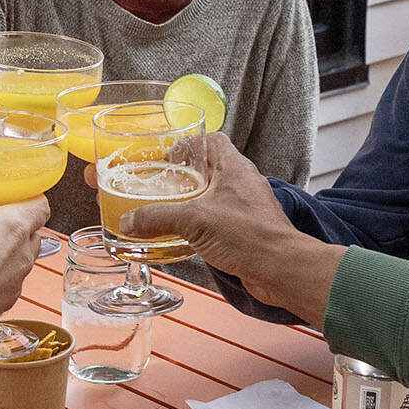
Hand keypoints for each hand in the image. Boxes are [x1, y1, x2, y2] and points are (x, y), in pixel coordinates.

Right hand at [0, 160, 39, 330]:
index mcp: (13, 226)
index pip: (42, 205)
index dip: (31, 198)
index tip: (15, 195)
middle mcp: (22, 254)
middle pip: (33, 233)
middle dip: (16, 226)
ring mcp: (16, 282)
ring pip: (22, 261)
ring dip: (7, 253)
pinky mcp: (5, 304)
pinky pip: (8, 285)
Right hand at [114, 134, 345, 326]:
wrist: (280, 268)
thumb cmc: (249, 235)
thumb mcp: (194, 220)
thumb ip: (157, 217)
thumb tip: (129, 220)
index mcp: (234, 167)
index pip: (212, 140)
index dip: (189, 142)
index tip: (169, 154)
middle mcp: (243, 183)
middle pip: (210, 168)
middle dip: (185, 175)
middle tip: (161, 183)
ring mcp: (247, 207)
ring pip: (215, 196)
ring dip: (193, 201)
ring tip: (168, 209)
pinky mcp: (248, 230)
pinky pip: (221, 220)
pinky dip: (203, 224)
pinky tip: (186, 235)